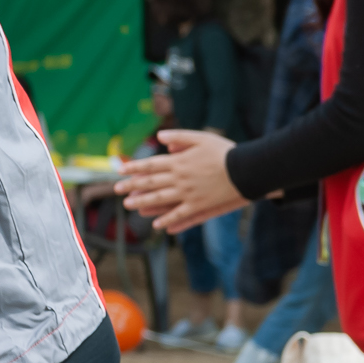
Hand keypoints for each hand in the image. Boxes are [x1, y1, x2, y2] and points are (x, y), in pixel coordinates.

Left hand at [116, 129, 248, 232]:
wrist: (247, 169)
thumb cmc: (226, 151)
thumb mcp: (202, 138)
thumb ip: (179, 137)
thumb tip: (160, 138)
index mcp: (179, 162)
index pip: (151, 165)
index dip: (134, 168)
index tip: (121, 170)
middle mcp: (180, 178)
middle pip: (151, 183)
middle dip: (132, 186)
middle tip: (116, 190)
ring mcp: (189, 193)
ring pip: (160, 199)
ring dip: (143, 202)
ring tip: (129, 205)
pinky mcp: (200, 205)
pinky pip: (180, 214)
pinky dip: (168, 220)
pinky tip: (157, 225)